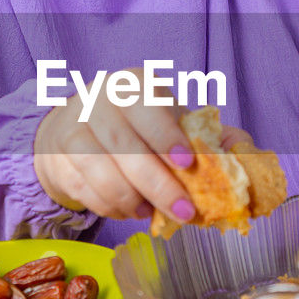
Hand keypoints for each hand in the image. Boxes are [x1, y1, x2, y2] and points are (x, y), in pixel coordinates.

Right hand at [33, 67, 197, 224]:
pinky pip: (83, 188)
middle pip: (123, 145)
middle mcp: (98, 100)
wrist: (77, 127)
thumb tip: (242, 152)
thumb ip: (208, 136)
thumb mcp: (171, 121)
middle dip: (157, 183)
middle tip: (183, 211)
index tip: (188, 163)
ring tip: (150, 213)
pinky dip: (108, 206)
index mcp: (133, 85)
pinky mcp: (56, 157)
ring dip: (129, 199)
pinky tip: (128, 211)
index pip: (147, 106)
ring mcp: (73, 128)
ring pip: (98, 169)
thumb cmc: (137, 127)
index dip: (166, 134)